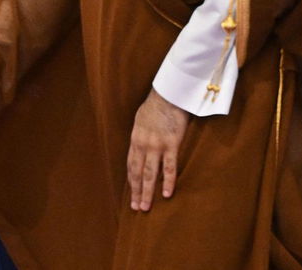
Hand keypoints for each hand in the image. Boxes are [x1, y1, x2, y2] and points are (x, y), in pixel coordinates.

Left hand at [126, 89, 188, 210]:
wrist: (168, 93)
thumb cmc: (156, 105)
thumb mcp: (141, 120)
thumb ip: (141, 135)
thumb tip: (140, 147)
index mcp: (135, 139)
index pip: (131, 165)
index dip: (131, 181)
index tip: (132, 194)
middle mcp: (143, 144)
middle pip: (138, 173)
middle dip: (136, 191)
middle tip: (136, 208)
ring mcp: (156, 145)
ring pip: (150, 174)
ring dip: (148, 192)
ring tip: (146, 207)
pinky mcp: (171, 144)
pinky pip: (169, 167)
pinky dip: (167, 181)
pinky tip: (166, 194)